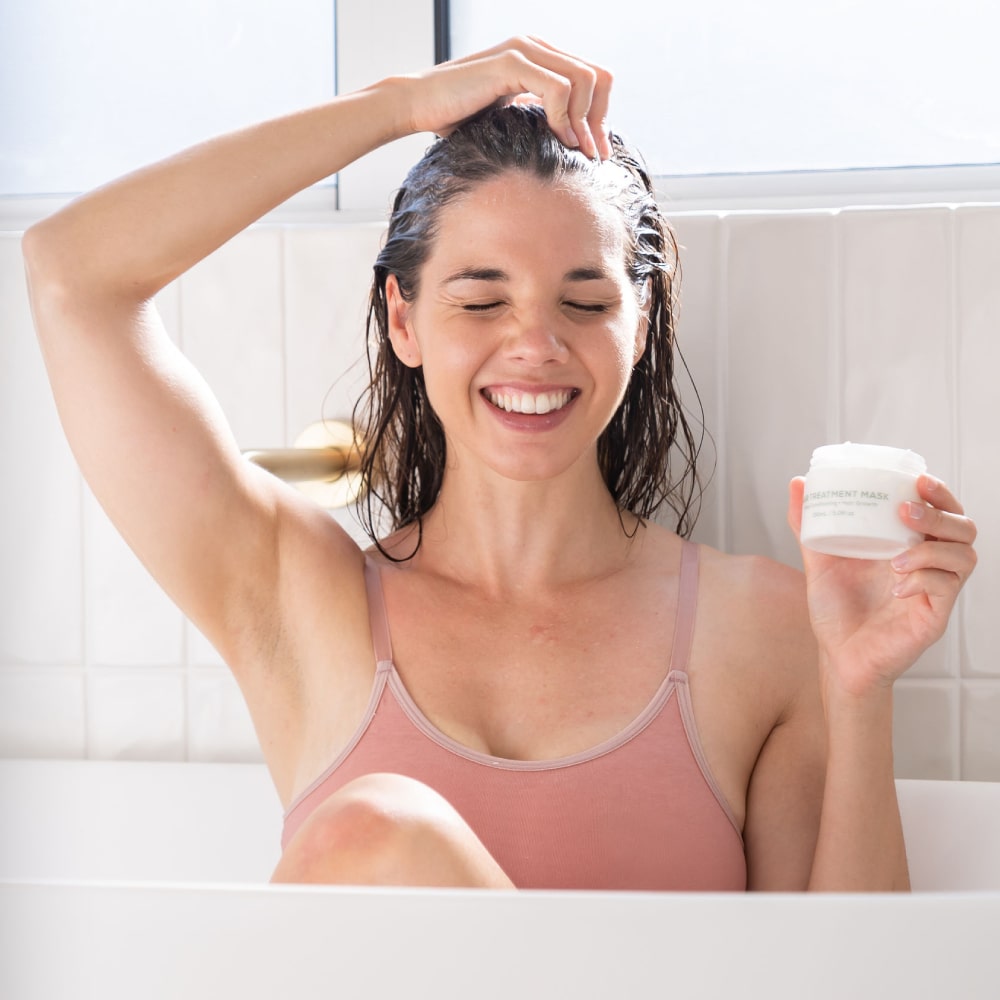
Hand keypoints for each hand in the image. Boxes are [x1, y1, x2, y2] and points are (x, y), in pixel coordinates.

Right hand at [404, 36, 611, 159]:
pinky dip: (563, 116)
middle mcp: (536, 46)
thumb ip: (539, 115)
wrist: (420, 105)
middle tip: (593, 156)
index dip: (602, 115)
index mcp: (540, 56)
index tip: (596, 151)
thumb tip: (572, 141)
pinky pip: (557, 87)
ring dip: (584, 120)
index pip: (593, 77)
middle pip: (597, 77)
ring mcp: (524, 50)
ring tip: (573, 148)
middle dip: (600, 120)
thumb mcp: (511, 116)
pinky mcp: (510, 63)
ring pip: (584, 79)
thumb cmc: (459, 116)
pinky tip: (556, 137)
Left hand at [787, 474, 976, 694]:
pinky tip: (897, 587)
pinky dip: (923, 580)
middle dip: (939, 514)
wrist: (837, 656)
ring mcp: (934, 590)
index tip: (917, 479)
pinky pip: (947, 588)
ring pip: (964, 555)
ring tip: (896, 558)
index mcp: (906, 544)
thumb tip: (798, 483)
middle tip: (905, 512)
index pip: (941, 509)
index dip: (938, 492)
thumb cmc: (836, 609)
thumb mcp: (819, 560)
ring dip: (931, 549)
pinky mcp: (934, 615)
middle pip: (963, 527)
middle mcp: (928, 563)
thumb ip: (808, 523)